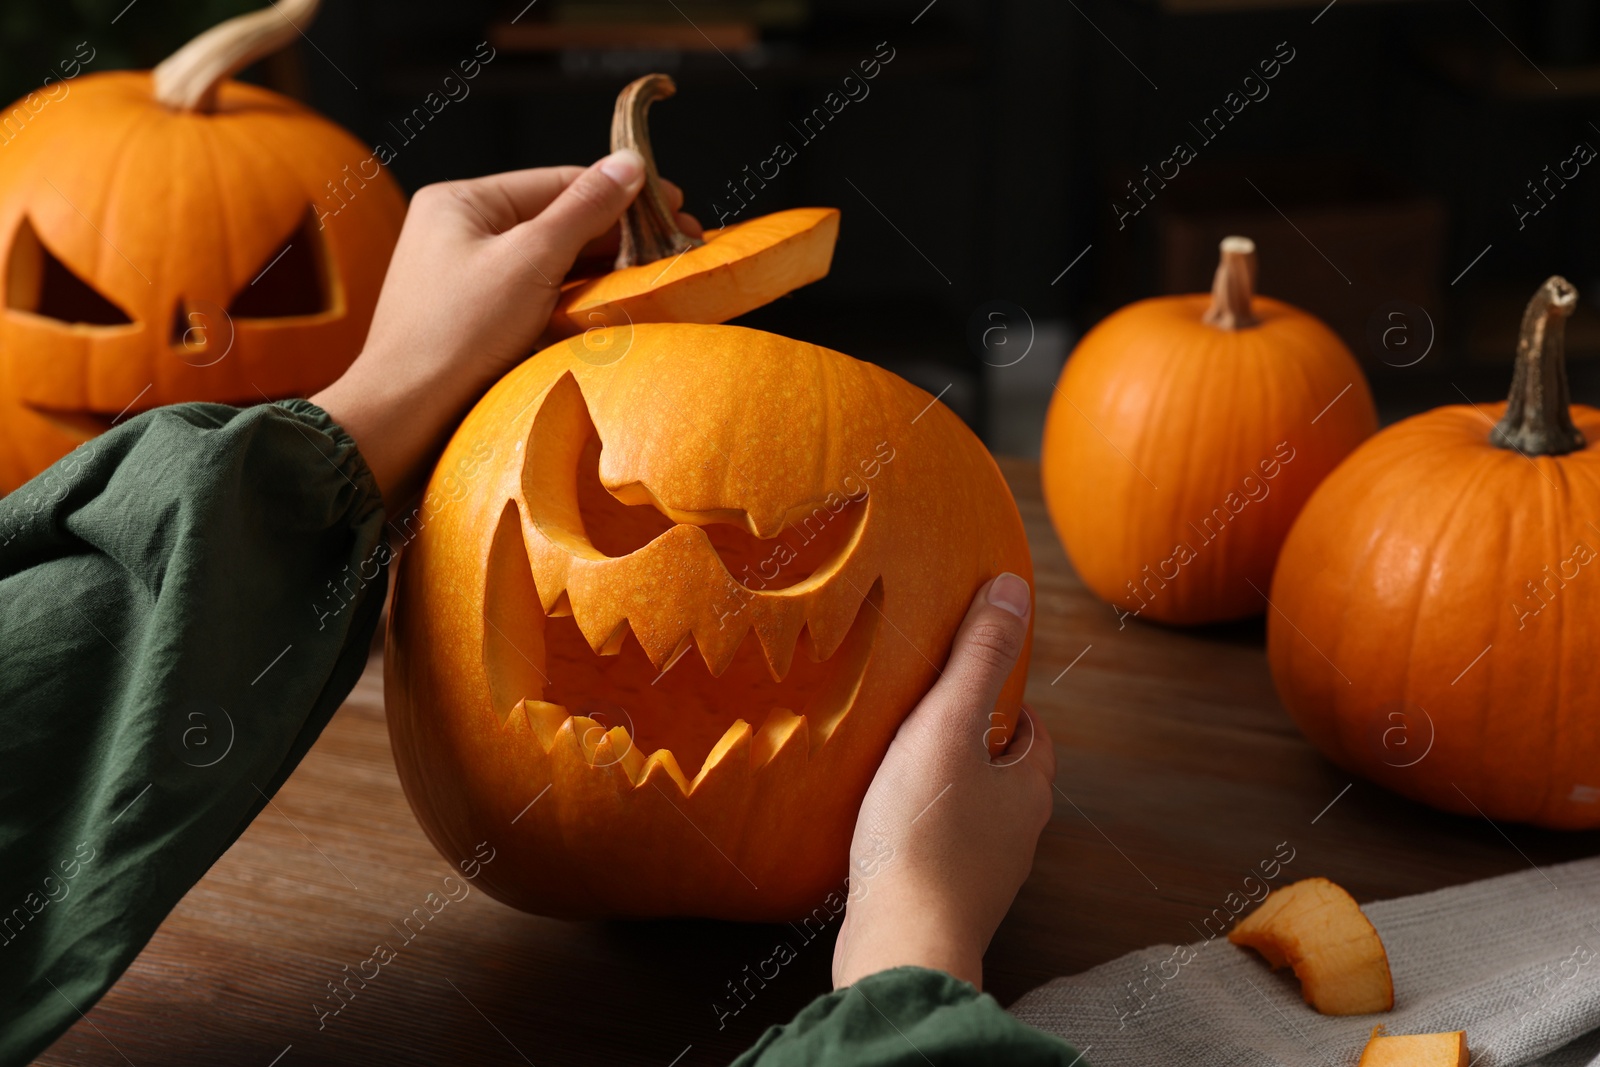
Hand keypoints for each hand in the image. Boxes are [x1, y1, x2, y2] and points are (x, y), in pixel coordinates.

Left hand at [312, 151, 701, 512]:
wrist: (404, 418)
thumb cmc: (457, 334)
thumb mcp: (529, 260)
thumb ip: (584, 210)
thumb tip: (630, 164)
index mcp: (462, 202)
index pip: (558, 182)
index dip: (621, 192)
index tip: (675, 206)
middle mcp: (461, 233)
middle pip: (556, 220)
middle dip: (617, 234)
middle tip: (677, 246)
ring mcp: (467, 279)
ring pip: (550, 262)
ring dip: (602, 269)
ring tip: (655, 276)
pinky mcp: (477, 323)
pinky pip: (537, 298)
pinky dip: (576, 300)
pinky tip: (613, 307)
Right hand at [831, 573, 1053, 990]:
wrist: (900, 946)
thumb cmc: (924, 835)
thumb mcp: (948, 727)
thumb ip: (978, 659)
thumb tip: (1013, 590)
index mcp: (1028, 787)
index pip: (1030, 727)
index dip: (1001, 697)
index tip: (963, 679)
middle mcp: (1015, 833)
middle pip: (999, 770)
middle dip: (966, 742)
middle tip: (919, 715)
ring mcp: (980, 873)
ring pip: (967, 812)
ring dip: (937, 787)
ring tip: (889, 764)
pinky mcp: (942, 901)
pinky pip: (935, 849)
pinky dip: (914, 829)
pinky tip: (875, 824)